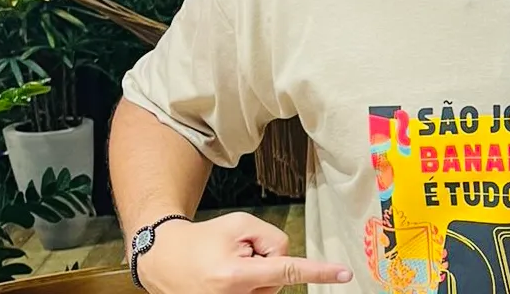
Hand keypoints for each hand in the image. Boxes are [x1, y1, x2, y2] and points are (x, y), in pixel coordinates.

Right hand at [135, 211, 353, 292]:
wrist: (164, 260)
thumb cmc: (204, 239)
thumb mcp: (239, 224)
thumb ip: (272, 238)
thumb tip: (286, 261)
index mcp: (236, 276)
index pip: (287, 270)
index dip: (319, 272)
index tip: (345, 274)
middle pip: (278, 273)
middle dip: (265, 258)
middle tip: (234, 252)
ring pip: (269, 286)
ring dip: (256, 273)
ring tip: (226, 266)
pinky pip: (257, 293)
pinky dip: (250, 284)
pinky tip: (227, 278)